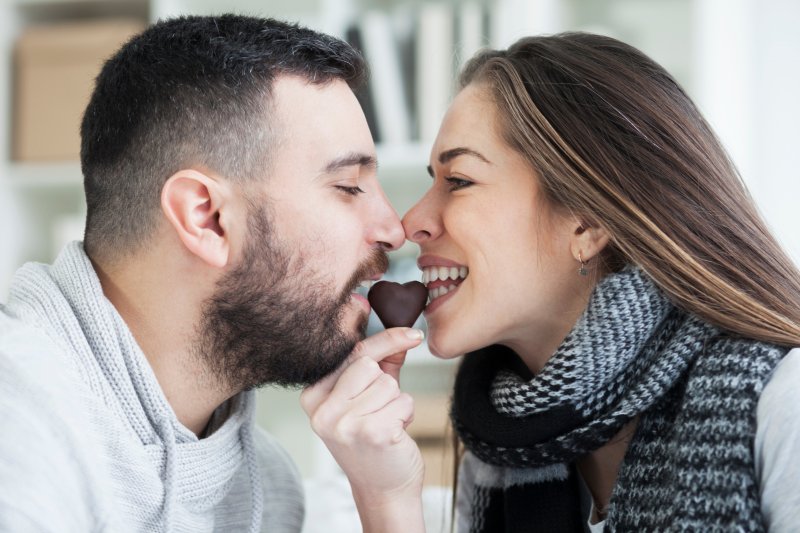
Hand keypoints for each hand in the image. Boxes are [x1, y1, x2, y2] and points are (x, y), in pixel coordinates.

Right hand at [301, 327, 426, 531]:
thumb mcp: (366, 399)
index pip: (352, 353)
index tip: (411, 334)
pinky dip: (406, 414)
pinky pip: (403, 401)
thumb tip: (403, 333)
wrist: (382, 489)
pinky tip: (393, 434)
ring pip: (389, 384)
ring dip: (396, 402)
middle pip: (370, 365)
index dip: (385, 340)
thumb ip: (380, 365)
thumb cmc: (374, 441)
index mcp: (313, 396)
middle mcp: (322, 410)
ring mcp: (344, 423)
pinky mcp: (371, 432)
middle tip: (379, 411)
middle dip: (385, 384)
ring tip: (385, 423)